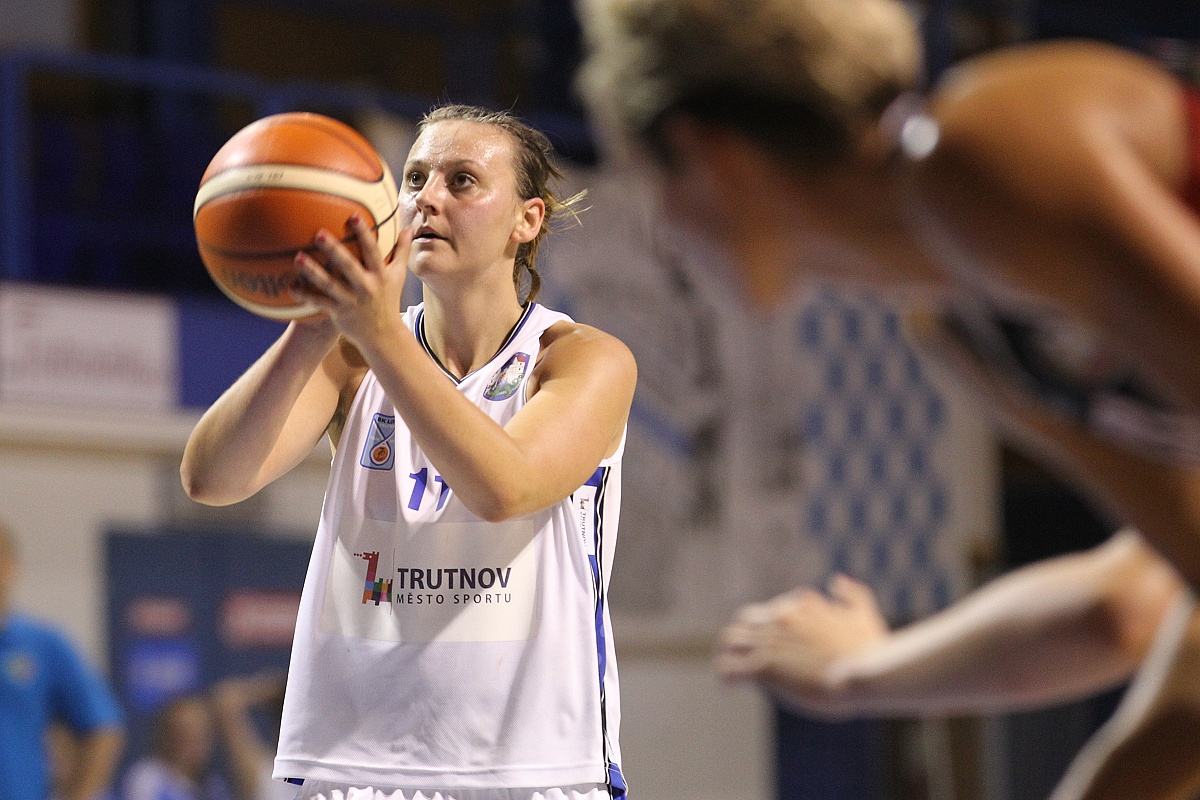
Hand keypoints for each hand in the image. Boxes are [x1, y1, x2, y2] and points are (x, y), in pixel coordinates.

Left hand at [293, 214, 416, 350]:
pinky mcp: (338, 312)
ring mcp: (351, 300)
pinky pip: (319, 303)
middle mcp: (366, 287)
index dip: (364, 234)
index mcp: (380, 275)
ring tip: (298, 258)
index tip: (353, 217)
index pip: (372, 252)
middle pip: (348, 266)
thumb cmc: (389, 299)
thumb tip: (408, 228)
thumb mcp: (399, 275)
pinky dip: (305, 295)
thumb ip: (402, 250)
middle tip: (319, 234)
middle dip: (334, 250)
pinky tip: (290, 287)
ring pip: (329, 285)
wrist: (384, 335)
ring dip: (313, 272)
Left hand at [714, 574, 888, 717]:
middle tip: (742, 654)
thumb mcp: (864, 614)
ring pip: (730, 639)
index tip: (774, 643)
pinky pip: (729, 667)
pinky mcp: (763, 667)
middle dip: (744, 635)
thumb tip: (836, 580)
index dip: (772, 626)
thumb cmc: (869, 649)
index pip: (775, 610)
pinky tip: (728, 685)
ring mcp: (770, 642)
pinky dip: (725, 675)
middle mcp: (781, 619)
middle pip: (746, 619)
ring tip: (728, 667)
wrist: (865, 673)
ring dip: (727, 652)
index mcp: (801, 606)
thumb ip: (852, 595)